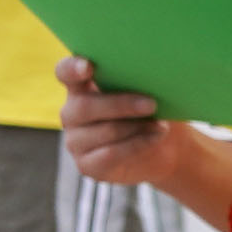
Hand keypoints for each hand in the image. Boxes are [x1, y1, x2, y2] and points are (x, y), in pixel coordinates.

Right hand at [56, 62, 175, 185]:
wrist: (166, 150)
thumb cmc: (154, 113)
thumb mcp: (148, 92)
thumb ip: (138, 82)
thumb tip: (151, 72)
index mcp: (81, 87)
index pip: (65, 72)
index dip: (72, 68)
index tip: (88, 67)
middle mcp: (72, 113)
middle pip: (85, 107)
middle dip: (121, 105)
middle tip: (152, 104)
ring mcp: (76, 141)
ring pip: (103, 131)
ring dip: (136, 127)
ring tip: (161, 125)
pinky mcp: (86, 165)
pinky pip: (110, 154)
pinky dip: (137, 144)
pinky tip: (154, 138)